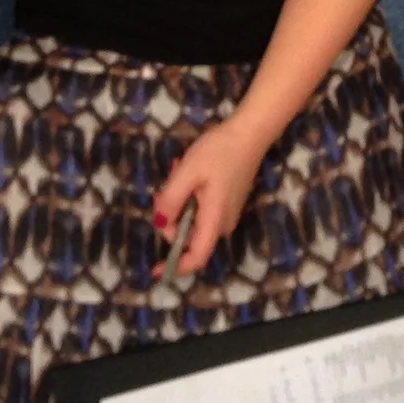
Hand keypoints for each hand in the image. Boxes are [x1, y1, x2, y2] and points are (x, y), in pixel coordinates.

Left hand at [152, 119, 269, 279]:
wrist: (250, 133)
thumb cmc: (218, 151)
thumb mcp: (187, 172)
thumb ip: (171, 200)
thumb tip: (160, 224)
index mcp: (215, 220)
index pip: (196, 258)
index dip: (175, 267)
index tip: (153, 269)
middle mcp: (223, 223)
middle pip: (188, 236)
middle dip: (170, 218)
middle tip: (162, 189)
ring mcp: (227, 213)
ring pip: (192, 221)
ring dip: (179, 203)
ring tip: (178, 172)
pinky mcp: (228, 203)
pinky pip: (201, 210)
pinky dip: (189, 197)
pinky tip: (188, 173)